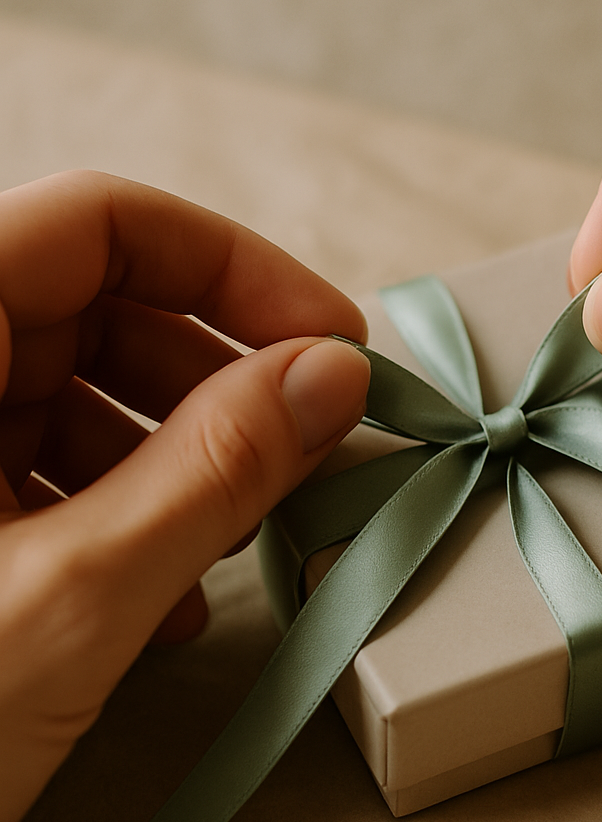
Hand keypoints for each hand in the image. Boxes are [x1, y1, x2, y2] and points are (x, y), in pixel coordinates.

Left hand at [0, 171, 369, 821]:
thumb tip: (335, 374)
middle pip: (99, 306)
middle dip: (220, 374)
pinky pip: (47, 467)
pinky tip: (168, 594)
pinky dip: (130, 509)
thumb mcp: (73, 599)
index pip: (98, 223)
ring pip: (81, 391)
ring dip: (184, 452)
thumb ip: (216, 469)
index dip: (235, 267)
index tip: (332, 342)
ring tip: (238, 535)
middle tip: (307, 445)